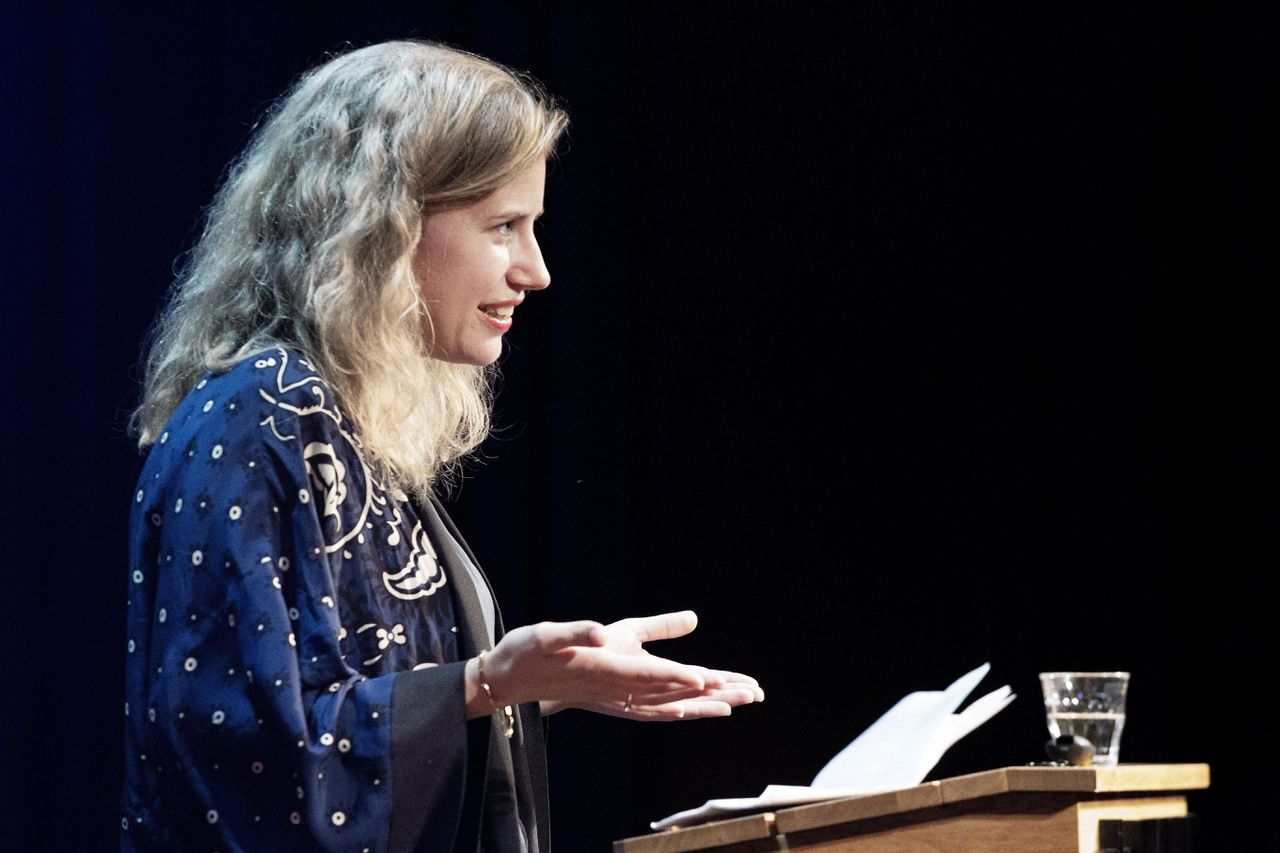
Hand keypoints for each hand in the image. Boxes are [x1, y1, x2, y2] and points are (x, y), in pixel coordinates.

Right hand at [469, 610, 762, 721]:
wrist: (512, 680)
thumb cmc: (530, 652)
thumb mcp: (552, 635)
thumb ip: (579, 632)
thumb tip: (599, 631)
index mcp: (602, 670)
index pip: (648, 674)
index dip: (677, 676)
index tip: (706, 678)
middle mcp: (616, 691)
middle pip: (671, 693)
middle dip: (710, 692)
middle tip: (750, 691)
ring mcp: (617, 701)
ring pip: (670, 704)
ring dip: (705, 702)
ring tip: (741, 698)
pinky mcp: (616, 703)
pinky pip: (658, 710)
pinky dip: (682, 709)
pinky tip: (698, 709)